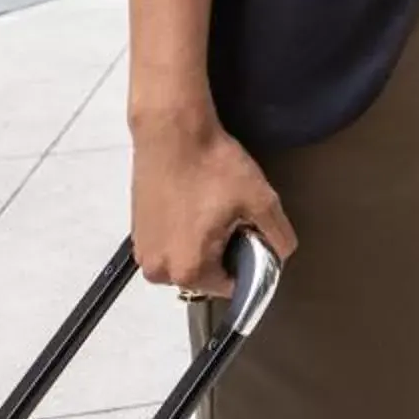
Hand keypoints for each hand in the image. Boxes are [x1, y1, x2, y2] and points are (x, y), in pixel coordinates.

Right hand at [131, 116, 295, 297]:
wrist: (172, 132)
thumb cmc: (212, 165)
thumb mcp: (259, 199)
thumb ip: (278, 235)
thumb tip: (281, 254)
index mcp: (189, 271)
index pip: (233, 287)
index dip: (249, 261)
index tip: (250, 233)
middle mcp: (160, 271)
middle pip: (208, 275)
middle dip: (225, 251)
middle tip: (231, 215)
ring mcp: (144, 253)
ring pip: (189, 259)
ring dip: (204, 241)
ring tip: (211, 206)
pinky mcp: (136, 234)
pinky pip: (171, 245)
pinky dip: (185, 231)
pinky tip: (193, 204)